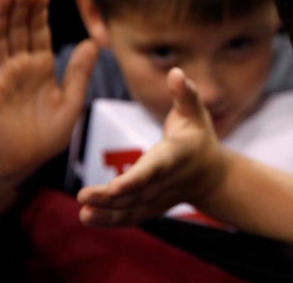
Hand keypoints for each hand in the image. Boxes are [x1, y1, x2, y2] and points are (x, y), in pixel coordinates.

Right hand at [0, 0, 97, 228]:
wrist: (19, 165)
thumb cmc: (44, 137)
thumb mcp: (70, 104)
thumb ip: (79, 73)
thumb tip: (94, 42)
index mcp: (40, 67)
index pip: (38, 32)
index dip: (39, 12)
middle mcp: (17, 67)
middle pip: (17, 29)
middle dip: (20, 6)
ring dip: (0, 16)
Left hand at [78, 66, 292, 245]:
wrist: (210, 174)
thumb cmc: (198, 135)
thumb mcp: (195, 112)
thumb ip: (185, 94)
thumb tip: (176, 72)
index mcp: (177, 155)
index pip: (155, 168)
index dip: (136, 178)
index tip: (115, 186)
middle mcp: (168, 180)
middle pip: (139, 192)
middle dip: (111, 198)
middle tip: (83, 197)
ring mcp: (160, 198)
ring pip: (133, 209)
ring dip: (107, 213)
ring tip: (82, 211)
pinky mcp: (152, 207)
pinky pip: (131, 217)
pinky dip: (110, 221)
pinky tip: (86, 218)